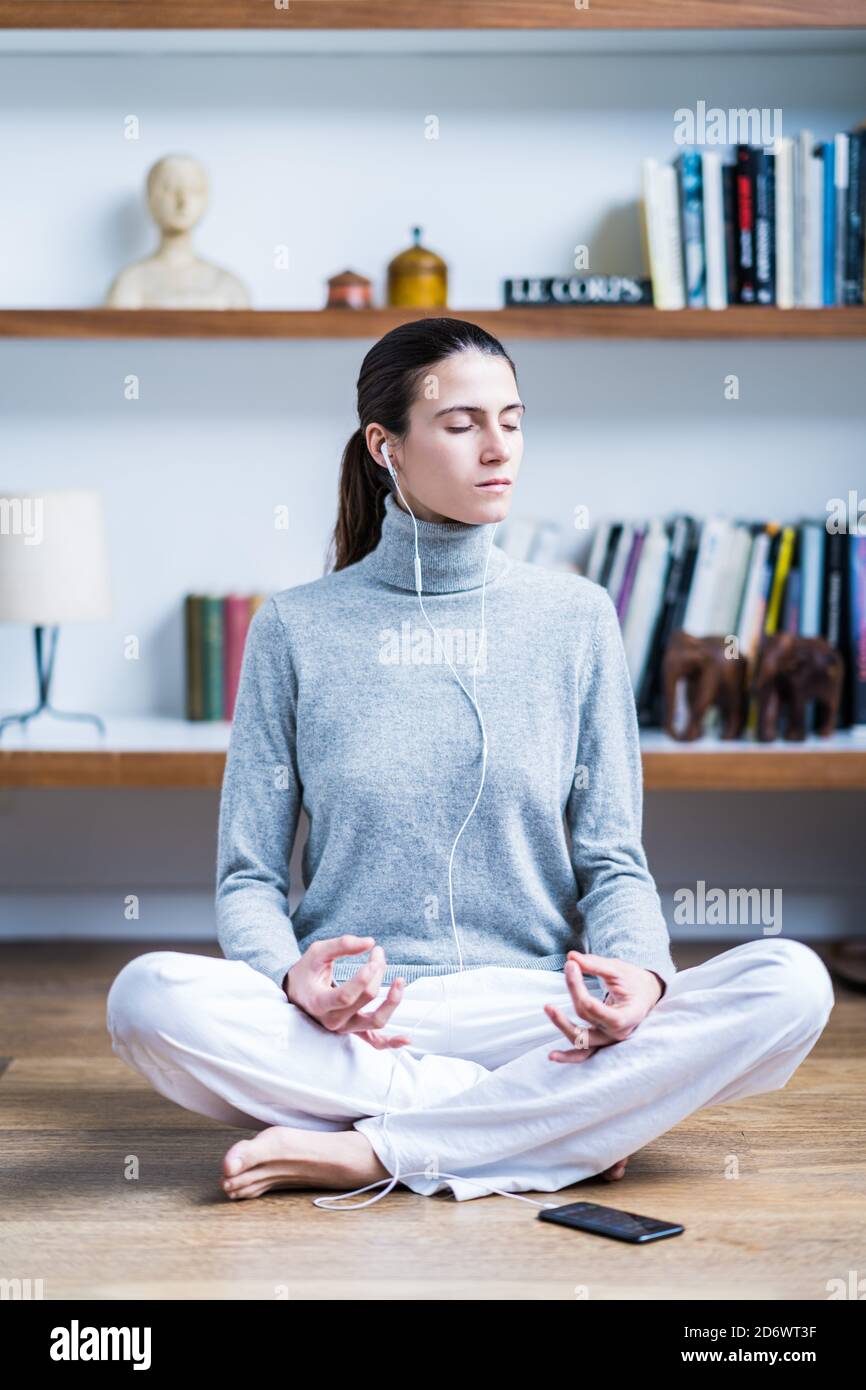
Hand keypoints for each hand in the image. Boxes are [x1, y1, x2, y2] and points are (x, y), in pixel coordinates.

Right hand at [284, 935, 411, 1048]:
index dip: (363, 979)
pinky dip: (391, 1042)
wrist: (299, 993)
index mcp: (319, 1002)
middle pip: (365, 1000)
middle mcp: (332, 1021)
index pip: (345, 996)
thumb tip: (370, 942)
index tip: (373, 960)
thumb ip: (341, 945)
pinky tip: (407, 1038)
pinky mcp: (354, 1030)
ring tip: (400, 981)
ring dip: (392, 1003)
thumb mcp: (317, 953)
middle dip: (377, 973)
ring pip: (375, 1022)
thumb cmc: (307, 972)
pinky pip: (375, 1042)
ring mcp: (345, 1028)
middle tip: (378, 954)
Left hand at [544, 950, 663, 1064]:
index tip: (572, 967)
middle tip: (568, 970)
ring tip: (548, 1007)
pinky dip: (568, 1056)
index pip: (600, 1011)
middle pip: (588, 1021)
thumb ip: (595, 965)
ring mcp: (608, 1041)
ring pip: (582, 1042)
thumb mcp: (618, 970)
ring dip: (563, 1027)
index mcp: (628, 1017)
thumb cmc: (633, 981)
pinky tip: (551, 1056)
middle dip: (575, 995)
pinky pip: (583, 1054)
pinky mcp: (600, 1042)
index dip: (582, 992)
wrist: (646, 995)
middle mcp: (618, 1034)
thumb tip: (571, 957)